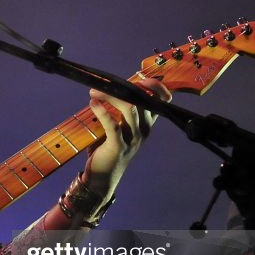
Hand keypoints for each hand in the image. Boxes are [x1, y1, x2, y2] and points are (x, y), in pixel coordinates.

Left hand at [82, 77, 171, 197]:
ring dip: (110, 96)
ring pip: (129, 108)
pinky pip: (113, 125)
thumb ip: (120, 110)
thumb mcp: (119, 127)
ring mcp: (132, 139)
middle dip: (120, 88)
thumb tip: (111, 86)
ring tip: (94, 93)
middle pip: (140, 100)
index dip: (156, 88)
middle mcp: (143, 131)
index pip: (161, 102)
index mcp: (146, 125)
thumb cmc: (109, 147)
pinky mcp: (118, 147)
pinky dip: (102, 111)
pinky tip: (93, 104)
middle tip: (99, 86)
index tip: (141, 79)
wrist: (103, 175)